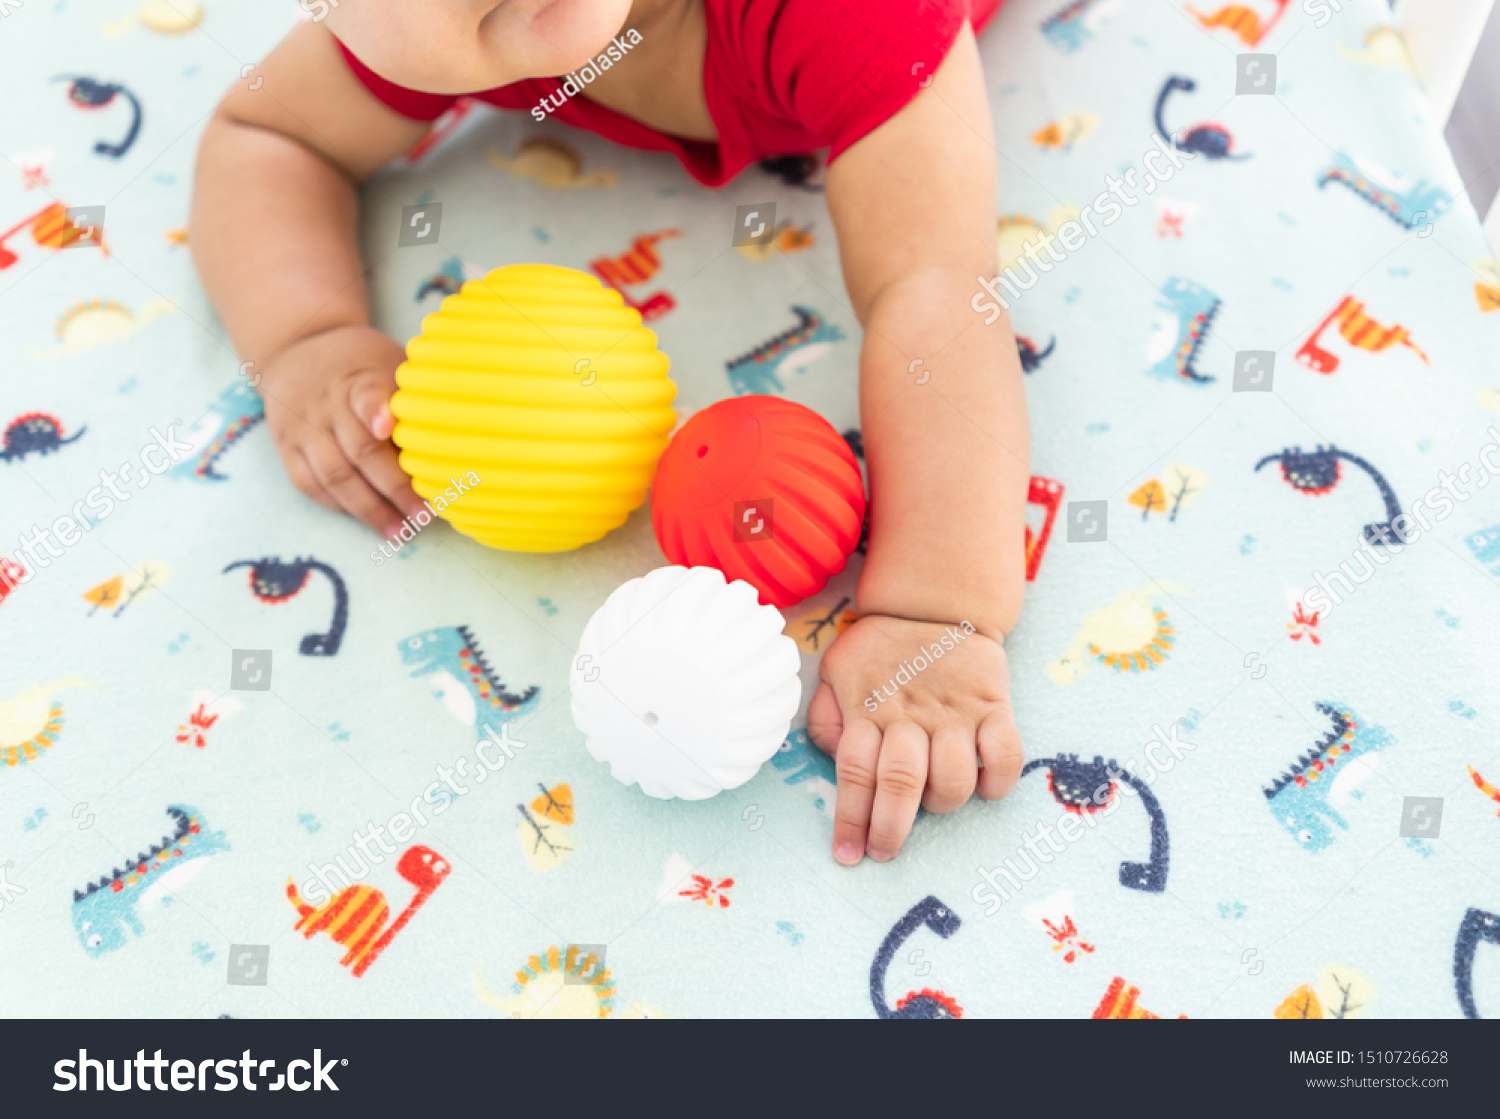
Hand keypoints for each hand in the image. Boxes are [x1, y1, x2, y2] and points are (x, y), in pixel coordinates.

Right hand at [256, 324, 423, 537]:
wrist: (296, 351)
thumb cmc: (360, 365)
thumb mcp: (387, 362)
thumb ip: (412, 395)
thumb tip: (459, 432)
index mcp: (358, 379)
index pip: (366, 394)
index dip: (377, 411)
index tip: (389, 429)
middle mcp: (328, 405)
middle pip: (359, 450)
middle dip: (395, 487)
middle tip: (423, 515)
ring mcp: (304, 428)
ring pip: (335, 475)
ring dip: (369, 509)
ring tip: (399, 531)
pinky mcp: (287, 447)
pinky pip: (309, 484)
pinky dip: (338, 506)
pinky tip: (367, 520)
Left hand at [806, 613, 1023, 865]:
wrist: (935, 603)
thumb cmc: (880, 649)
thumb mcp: (836, 671)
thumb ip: (826, 716)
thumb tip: (836, 758)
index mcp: (868, 710)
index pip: (854, 772)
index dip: (850, 819)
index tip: (848, 854)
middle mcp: (910, 717)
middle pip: (901, 783)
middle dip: (891, 828)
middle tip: (884, 852)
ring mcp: (955, 714)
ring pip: (954, 778)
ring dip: (943, 803)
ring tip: (933, 803)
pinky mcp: (994, 707)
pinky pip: (1006, 755)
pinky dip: (998, 781)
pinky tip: (984, 786)